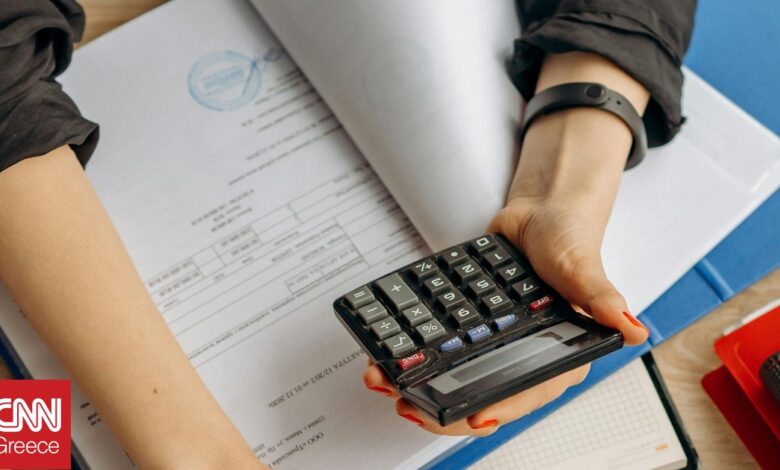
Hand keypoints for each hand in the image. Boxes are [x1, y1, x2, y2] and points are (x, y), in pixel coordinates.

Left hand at [363, 51, 650, 435]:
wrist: (539, 212)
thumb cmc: (569, 240)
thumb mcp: (583, 267)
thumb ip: (603, 299)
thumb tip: (634, 328)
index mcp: (561, 353)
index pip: (528, 391)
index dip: (501, 408)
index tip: (472, 418)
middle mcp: (527, 354)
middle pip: (485, 393)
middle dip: (445, 407)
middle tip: (410, 406)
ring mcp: (498, 342)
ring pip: (460, 376)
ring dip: (424, 386)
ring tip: (389, 384)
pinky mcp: (474, 326)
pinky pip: (446, 347)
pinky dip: (420, 355)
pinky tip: (391, 356)